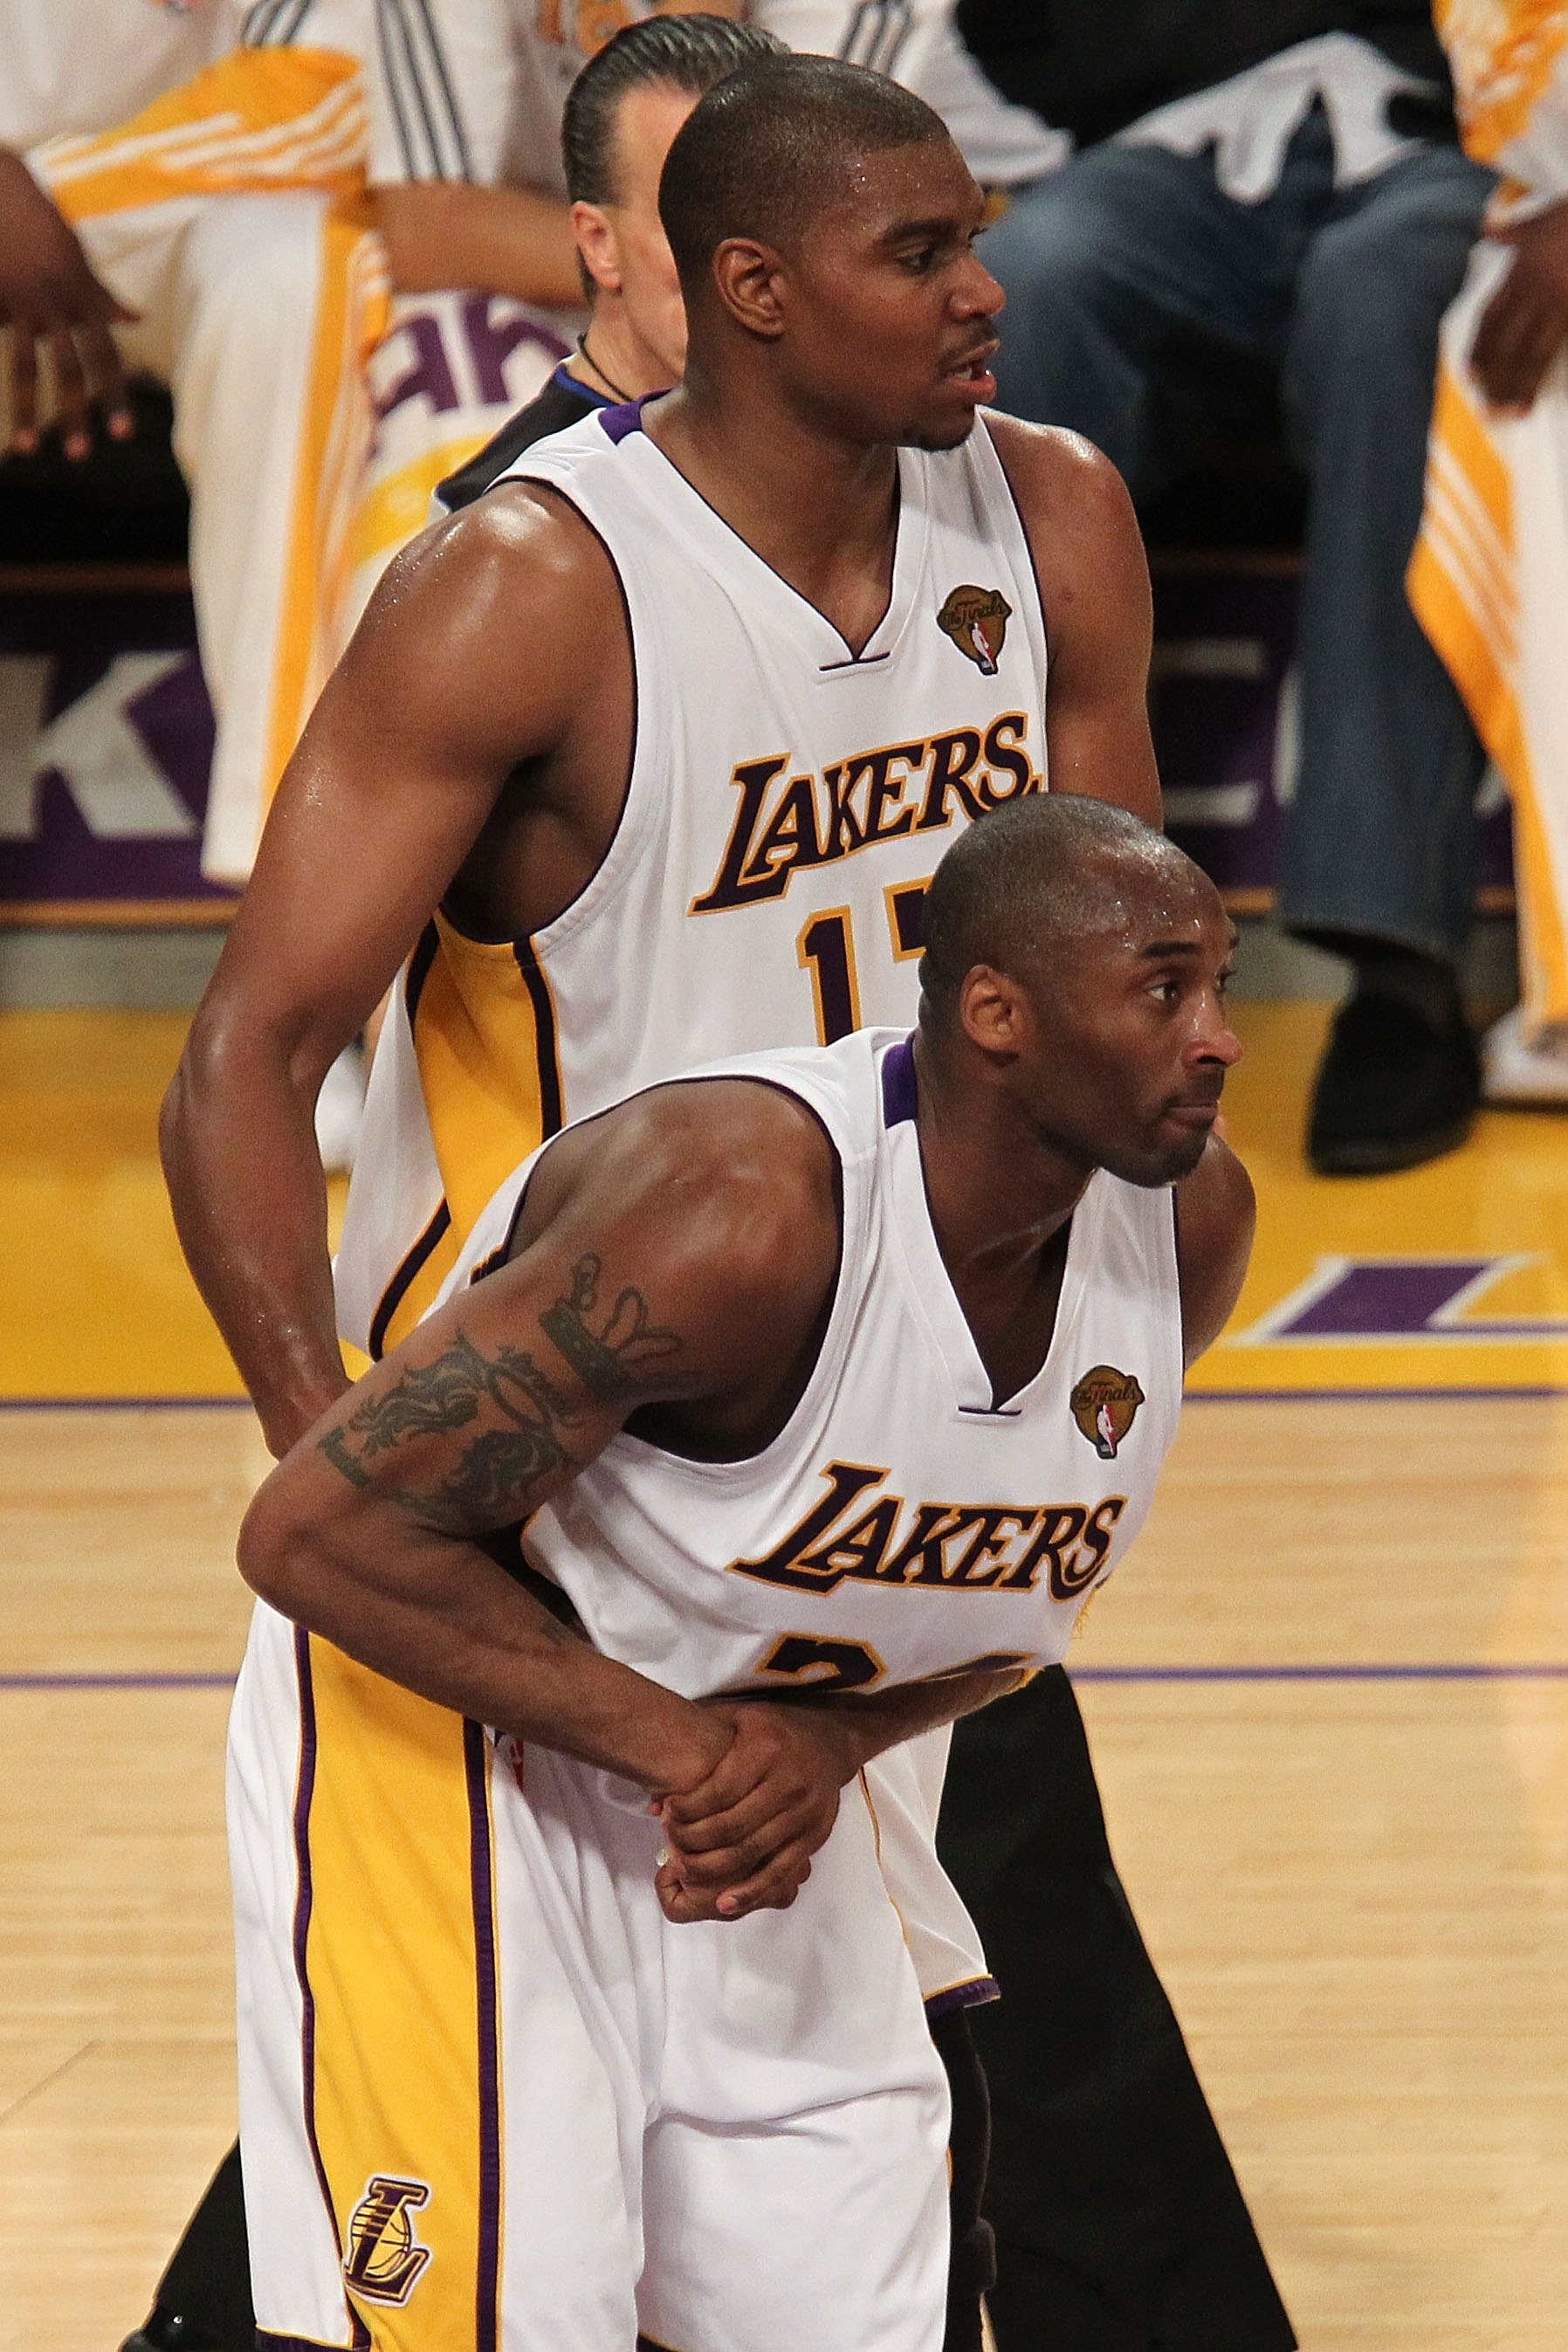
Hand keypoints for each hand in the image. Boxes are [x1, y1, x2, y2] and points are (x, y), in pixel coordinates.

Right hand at [0, 151, 136, 458]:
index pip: (106, 356)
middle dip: (77, 414)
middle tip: (82, 455)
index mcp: (82, 295)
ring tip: (30, 447)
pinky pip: (2, 340)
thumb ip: (103, 294)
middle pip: (72, 370)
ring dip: (30, 411)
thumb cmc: (39, 218)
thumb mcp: (76, 254)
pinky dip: (4, 372)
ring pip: (28, 367)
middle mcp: (56, 302)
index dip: (115, 395)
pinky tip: (0, 417)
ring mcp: (21, 300)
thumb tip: (138, 318)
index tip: (122, 434)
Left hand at [653, 1701, 861, 1924]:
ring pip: (751, 1852)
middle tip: (671, 1845)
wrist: (829, 1740)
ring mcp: (805, 1812)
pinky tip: (723, 1902)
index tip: (667, 1813)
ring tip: (684, 1871)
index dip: (688, 1809)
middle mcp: (790, 1781)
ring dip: (712, 1868)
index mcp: (768, 1747)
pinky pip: (779, 1871)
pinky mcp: (815, 1836)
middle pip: (731, 1826)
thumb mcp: (734, 1719)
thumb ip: (695, 1754)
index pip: (719, 1791)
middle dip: (693, 1841)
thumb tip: (653, 1804)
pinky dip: (750, 1891)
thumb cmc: (770, 1729)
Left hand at [1473, 199, 1567, 415]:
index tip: (1470, 374)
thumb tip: (1487, 228)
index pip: (1491, 318)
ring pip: (1532, 351)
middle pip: (1506, 341)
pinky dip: (1544, 374)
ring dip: (1518, 385)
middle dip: (1495, 375)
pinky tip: (1536, 396)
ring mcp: (1560, 301)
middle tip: (1485, 405)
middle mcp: (1536, 290)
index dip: (1479, 347)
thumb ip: (1514, 231)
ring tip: (1508, 412)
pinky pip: (1556, 349)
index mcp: (1522, 271)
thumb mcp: (1542, 217)